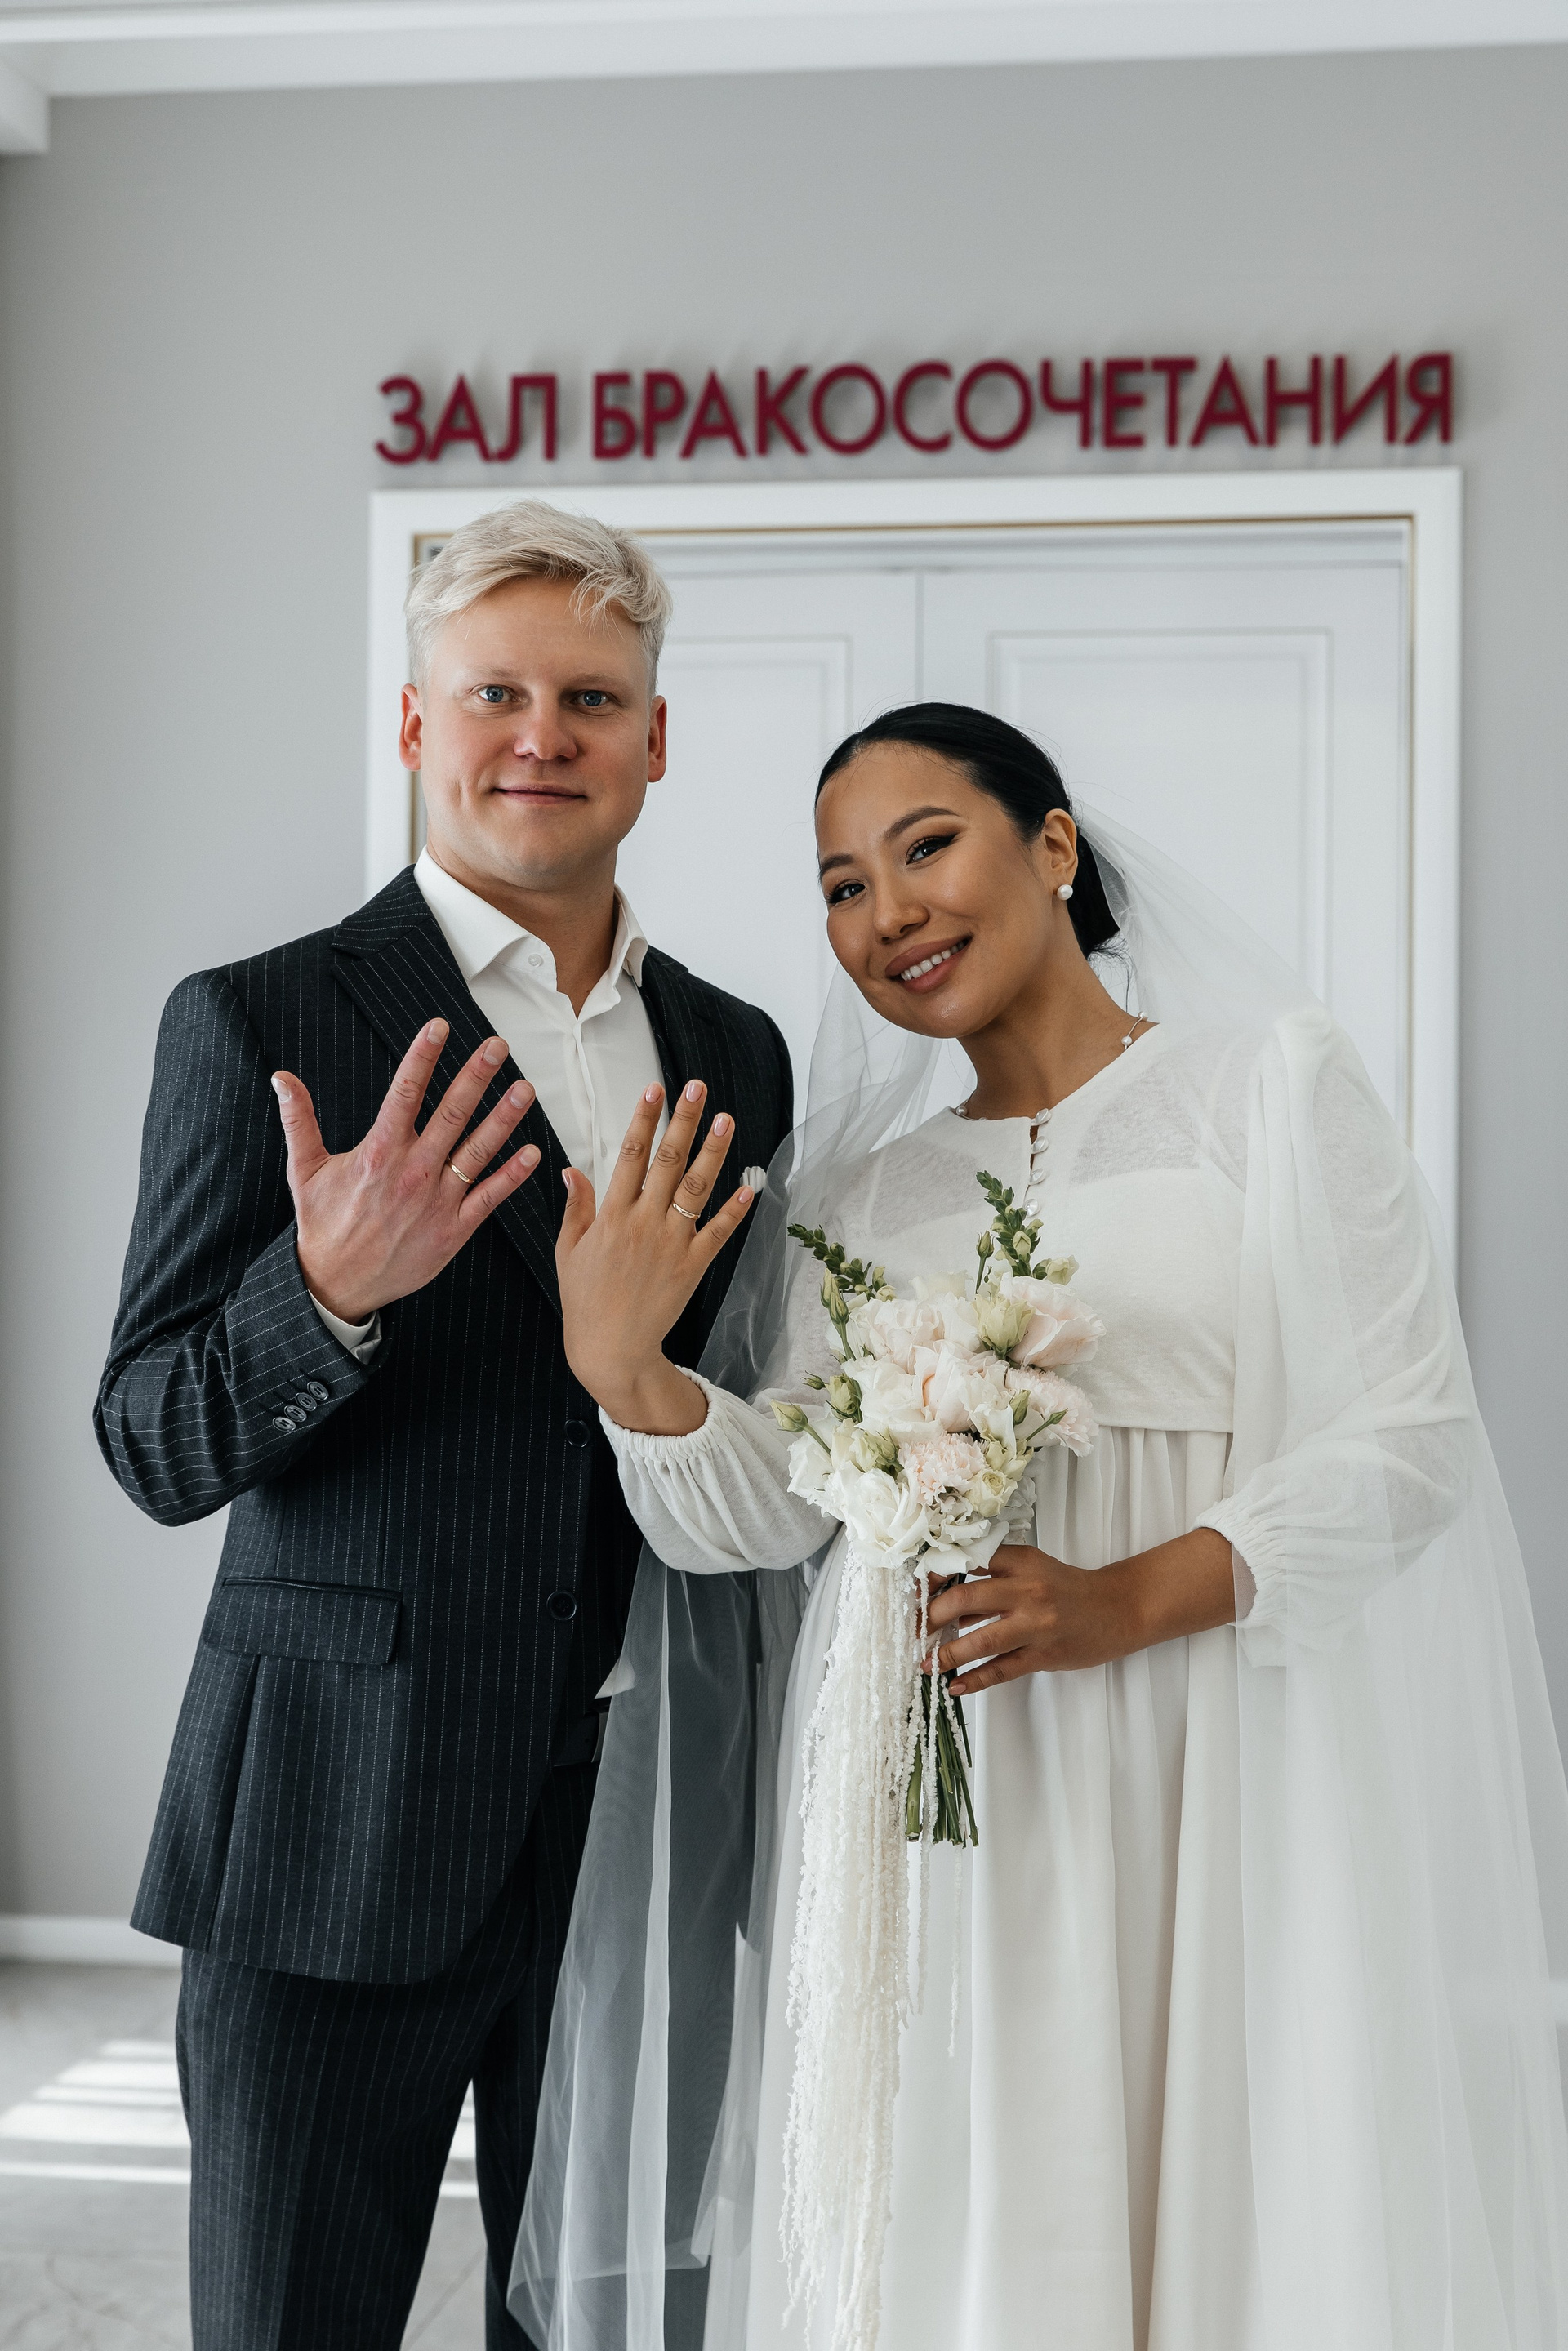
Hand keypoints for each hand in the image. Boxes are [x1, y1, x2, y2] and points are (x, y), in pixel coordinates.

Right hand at [274, 1019, 539, 1321]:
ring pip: (477, 1151)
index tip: (439, 1027)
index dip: (423, 1057)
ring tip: (525, 1088)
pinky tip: (532, 1152)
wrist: (337, 1284)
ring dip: (503, 1118)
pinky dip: (512, 1176)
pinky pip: (489, 1198)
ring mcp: (437, 1201)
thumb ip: (299, 1120)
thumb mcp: (305, 1170)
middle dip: (476, 1077)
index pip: (404, 1093)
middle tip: (497, 1046)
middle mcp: (412, 1172)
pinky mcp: (454, 1230)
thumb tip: (281, 1078)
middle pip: (450, 1114)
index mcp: (378, 1153)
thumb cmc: (323, 1224)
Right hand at [556, 1079, 755, 1433]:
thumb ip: (575, 1208)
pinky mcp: (693, 1266)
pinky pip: (717, 1232)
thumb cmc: (585, 1299)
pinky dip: (734, 1209)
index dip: (643, 1120)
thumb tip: (572, 1168)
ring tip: (725, 1119)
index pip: (629, 1156)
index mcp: (611, 1216)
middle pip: (667, 1162)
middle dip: (682, 1121)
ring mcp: (672, 1244)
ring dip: (713, 1152)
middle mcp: (644, 1224)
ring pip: (696, 1189)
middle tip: (696, 1088)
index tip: (654, 1090)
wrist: (612, 1348)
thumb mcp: (567, 1251)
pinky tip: (749, 1185)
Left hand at [924, 1529, 1234, 1695]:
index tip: (914, 1590)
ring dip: (946, 1654)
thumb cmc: (1068, 1588)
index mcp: (1021, 1561)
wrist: (1120, 1608)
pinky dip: (975, 1680)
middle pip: (966, 1598)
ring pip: (982, 1639)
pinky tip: (954, 1687)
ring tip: (925, 1664)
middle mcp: (1027, 1589)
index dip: (936, 1575)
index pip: (968, 1561)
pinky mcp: (1046, 1655)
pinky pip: (1003, 1670)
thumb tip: (945, 1603)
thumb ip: (994, 1581)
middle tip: (914, 1630)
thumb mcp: (1032, 1570)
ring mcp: (1037, 1624)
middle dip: (932, 1616)